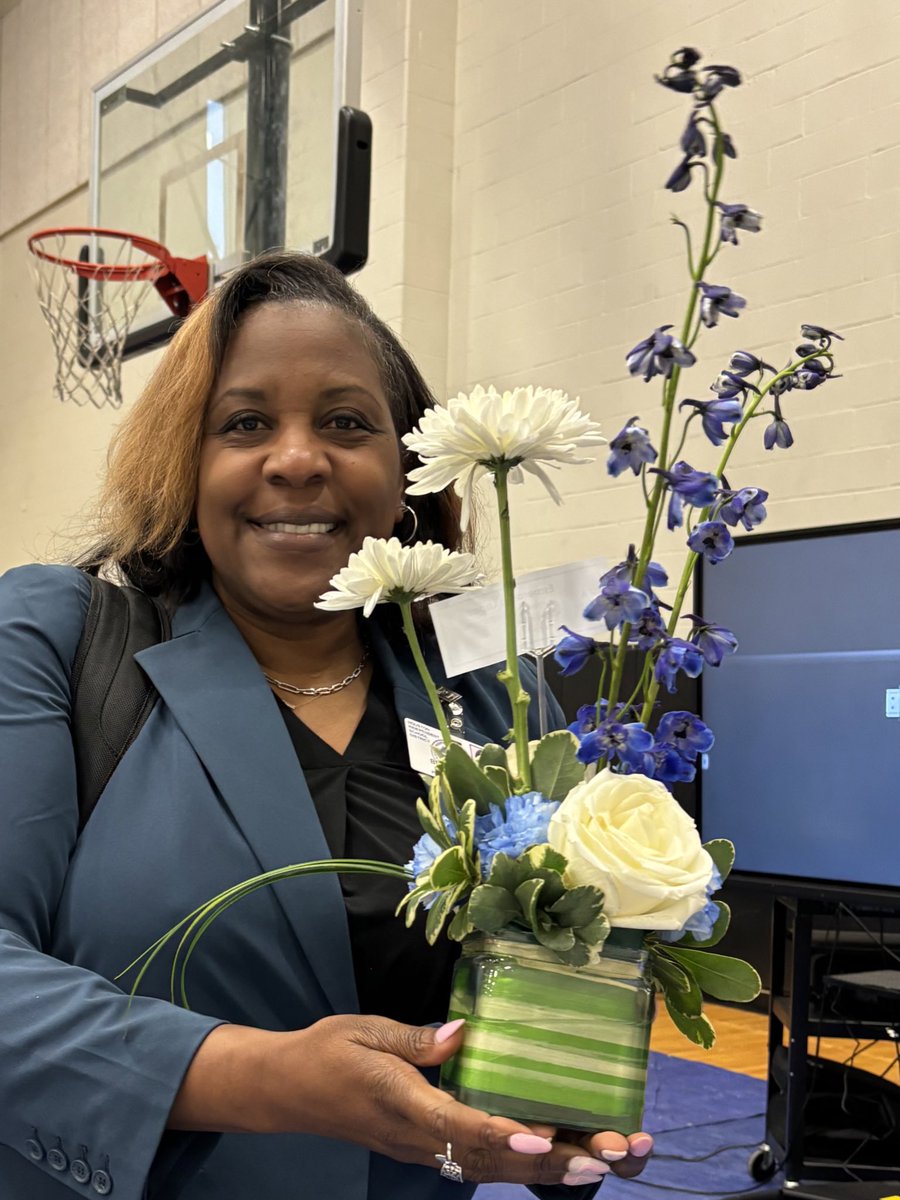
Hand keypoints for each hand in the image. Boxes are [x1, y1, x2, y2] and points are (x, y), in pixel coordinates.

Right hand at [264, 1015, 629, 1185]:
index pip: (460, 1126)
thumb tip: (464, 1032)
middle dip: (546, 1162)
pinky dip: (515, 1164)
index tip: (542, 1137)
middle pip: (488, 1159)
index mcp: (403, 1104)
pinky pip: (475, 1163)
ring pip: (488, 1168)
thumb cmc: (328, 1052)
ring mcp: (422, 1149)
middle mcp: (418, 1137)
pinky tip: (550, 1156)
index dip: (503, 1134)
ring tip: (593, 1164)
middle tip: (599, 1160)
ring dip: (541, 1169)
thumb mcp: (367, 1031)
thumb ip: (415, 1039)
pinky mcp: (424, 1147)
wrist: (289, 1088)